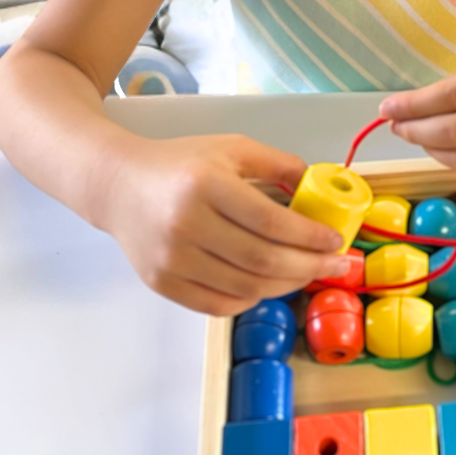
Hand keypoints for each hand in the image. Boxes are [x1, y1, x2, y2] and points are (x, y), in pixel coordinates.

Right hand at [93, 134, 350, 315]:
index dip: (309, 236)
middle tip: (337, 265)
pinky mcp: (162, 283)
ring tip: (308, 273)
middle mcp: (185, 224)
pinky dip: (252, 298)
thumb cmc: (181, 165)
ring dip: (287, 285)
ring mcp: (171, 259)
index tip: (335, 241)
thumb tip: (320, 187)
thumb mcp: (232, 149)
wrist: (118, 185)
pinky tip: (269, 284)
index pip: (270, 221)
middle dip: (309, 266)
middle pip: (262, 260)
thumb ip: (278, 164)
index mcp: (206, 185)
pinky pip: (218, 305)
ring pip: (245, 287)